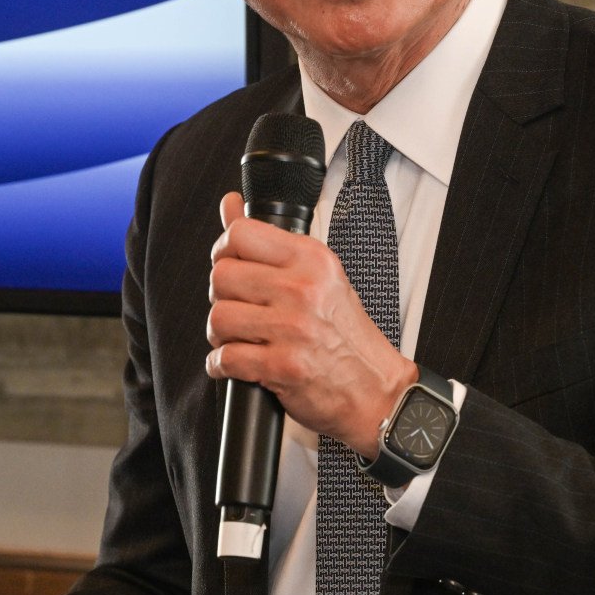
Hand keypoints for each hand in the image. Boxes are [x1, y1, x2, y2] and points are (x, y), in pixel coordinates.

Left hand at [206, 191, 416, 453]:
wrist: (376, 390)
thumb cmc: (345, 333)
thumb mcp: (316, 275)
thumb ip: (268, 240)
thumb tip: (229, 204)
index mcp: (311, 259)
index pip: (240, 234)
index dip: (225, 252)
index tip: (232, 267)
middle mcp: (302, 289)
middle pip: (221, 276)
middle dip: (221, 296)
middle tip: (240, 309)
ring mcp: (293, 328)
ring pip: (218, 317)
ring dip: (220, 334)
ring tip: (240, 338)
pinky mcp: (283, 367)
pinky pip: (226, 358)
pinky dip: (221, 365)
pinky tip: (235, 364)